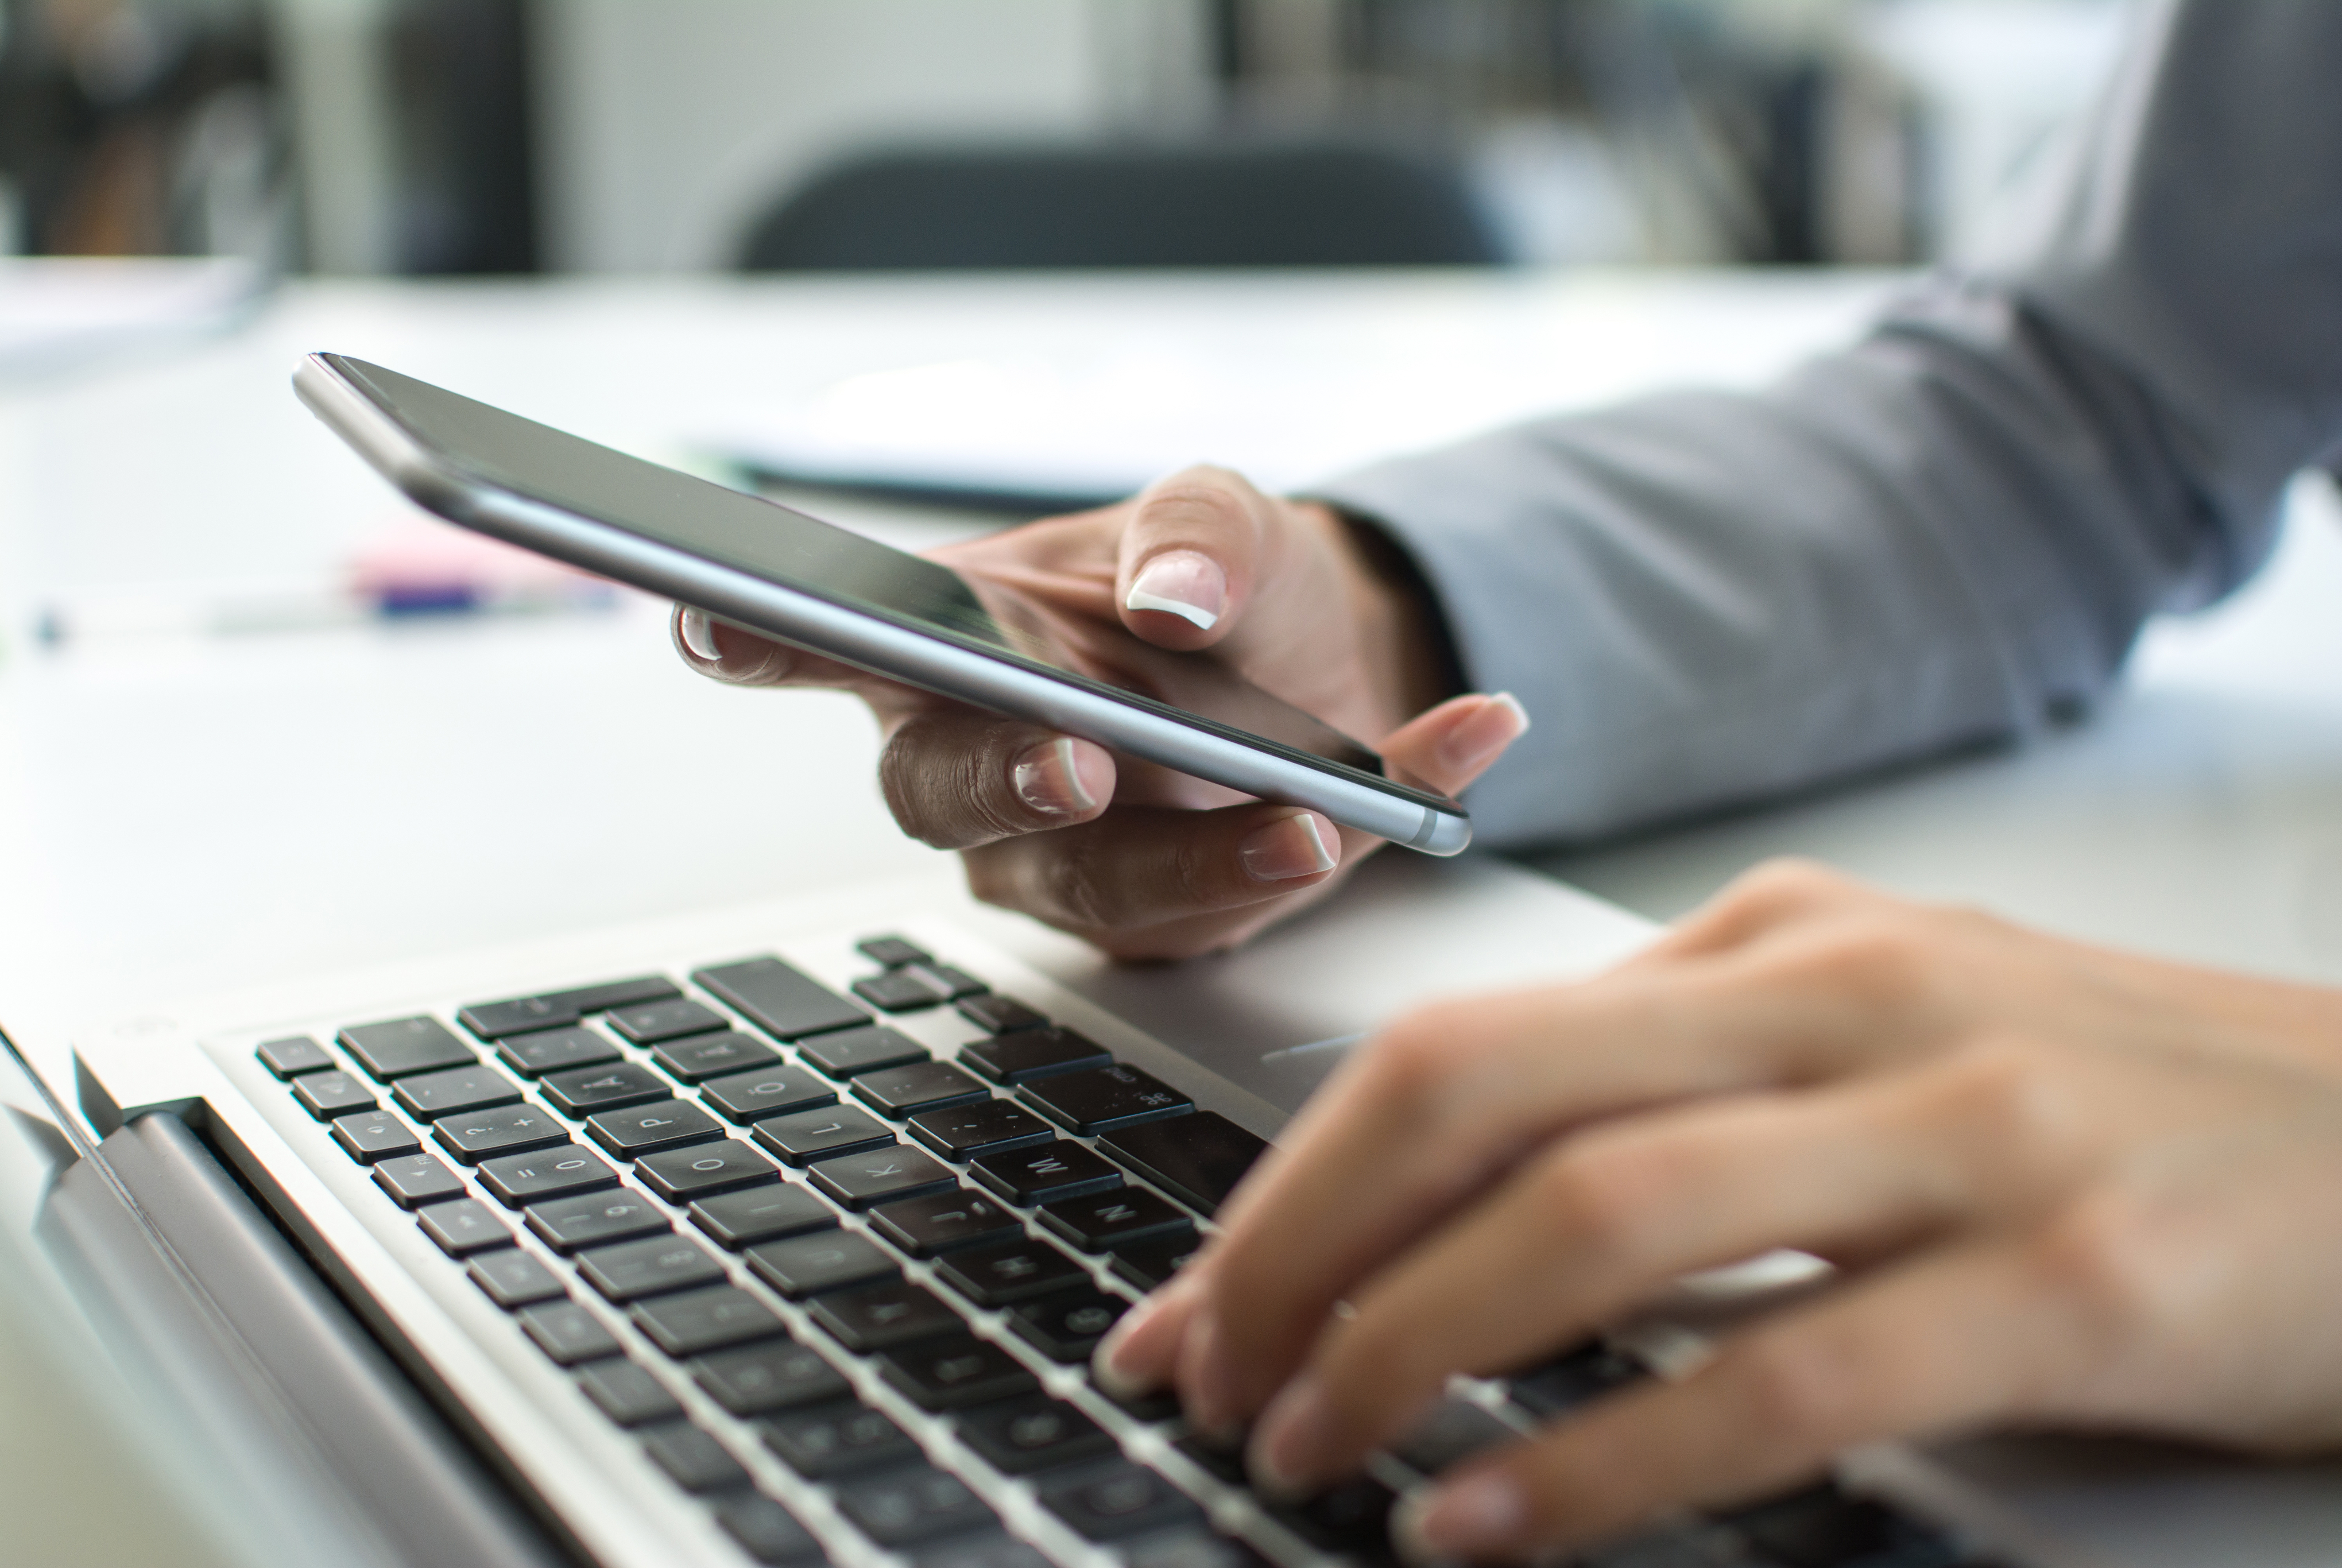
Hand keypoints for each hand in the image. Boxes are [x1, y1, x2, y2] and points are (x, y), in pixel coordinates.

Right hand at [673, 466, 1528, 957]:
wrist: (1326, 664)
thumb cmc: (1223, 586)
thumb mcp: (1226, 519)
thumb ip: (1196, 533)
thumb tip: (1171, 599)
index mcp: (950, 642)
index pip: (823, 639)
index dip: (759, 637)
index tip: (718, 620)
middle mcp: (978, 763)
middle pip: (945, 794)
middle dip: (1013, 781)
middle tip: (1081, 759)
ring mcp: (1059, 860)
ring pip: (1096, 888)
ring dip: (1215, 854)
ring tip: (1327, 812)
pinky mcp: (1158, 922)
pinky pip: (1235, 909)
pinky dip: (1358, 832)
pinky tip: (1453, 750)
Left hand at [1094, 860, 2341, 1557]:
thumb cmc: (2130, 1109)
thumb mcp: (1889, 1046)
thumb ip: (1692, 1093)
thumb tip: (1456, 1200)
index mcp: (1783, 939)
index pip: (1461, 1044)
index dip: (1290, 1181)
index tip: (1193, 1300)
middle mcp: (1849, 997)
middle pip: (1481, 1103)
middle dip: (1301, 1253)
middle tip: (1208, 1381)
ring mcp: (1965, 1126)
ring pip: (1599, 1221)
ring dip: (1414, 1349)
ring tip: (1311, 1453)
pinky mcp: (2073, 1278)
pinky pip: (1781, 1374)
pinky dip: (1605, 1461)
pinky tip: (1489, 1525)